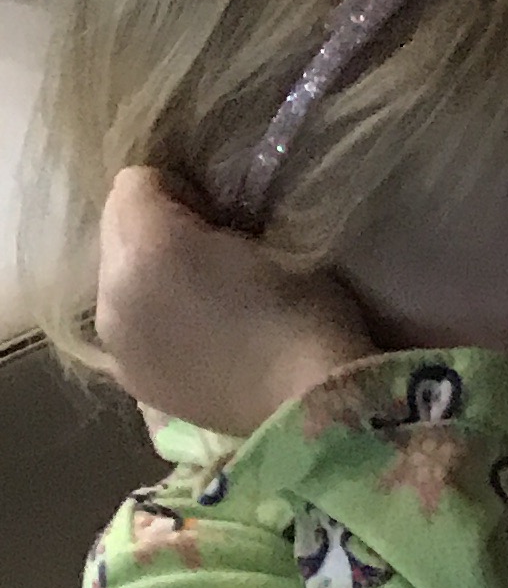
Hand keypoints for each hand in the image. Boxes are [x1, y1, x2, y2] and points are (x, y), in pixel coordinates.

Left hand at [92, 165, 371, 438]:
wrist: (313, 405)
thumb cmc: (304, 312)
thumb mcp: (264, 234)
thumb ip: (208, 214)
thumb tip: (194, 219)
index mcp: (149, 243)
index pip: (139, 181)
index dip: (183, 192)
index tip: (220, 219)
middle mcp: (114, 289)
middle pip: (117, 229)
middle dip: (156, 233)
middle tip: (210, 259)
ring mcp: (117, 339)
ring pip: (116, 279)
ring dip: (149, 279)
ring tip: (202, 302)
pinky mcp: (130, 375)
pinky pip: (127, 325)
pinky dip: (151, 322)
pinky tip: (193, 337)